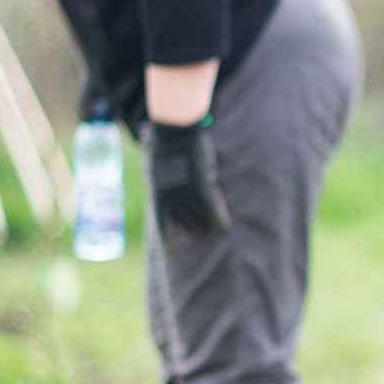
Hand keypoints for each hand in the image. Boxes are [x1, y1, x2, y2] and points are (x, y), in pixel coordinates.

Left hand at [147, 117, 230, 248]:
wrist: (174, 133)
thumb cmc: (167, 150)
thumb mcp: (161, 175)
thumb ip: (169, 193)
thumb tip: (175, 205)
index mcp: (159, 201)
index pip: (166, 234)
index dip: (173, 244)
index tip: (179, 250)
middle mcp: (173, 203)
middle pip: (190, 230)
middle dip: (198, 232)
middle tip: (204, 232)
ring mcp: (188, 197)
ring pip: (203, 223)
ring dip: (210, 228)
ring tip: (214, 230)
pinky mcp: (203, 189)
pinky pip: (214, 213)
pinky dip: (220, 222)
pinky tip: (224, 227)